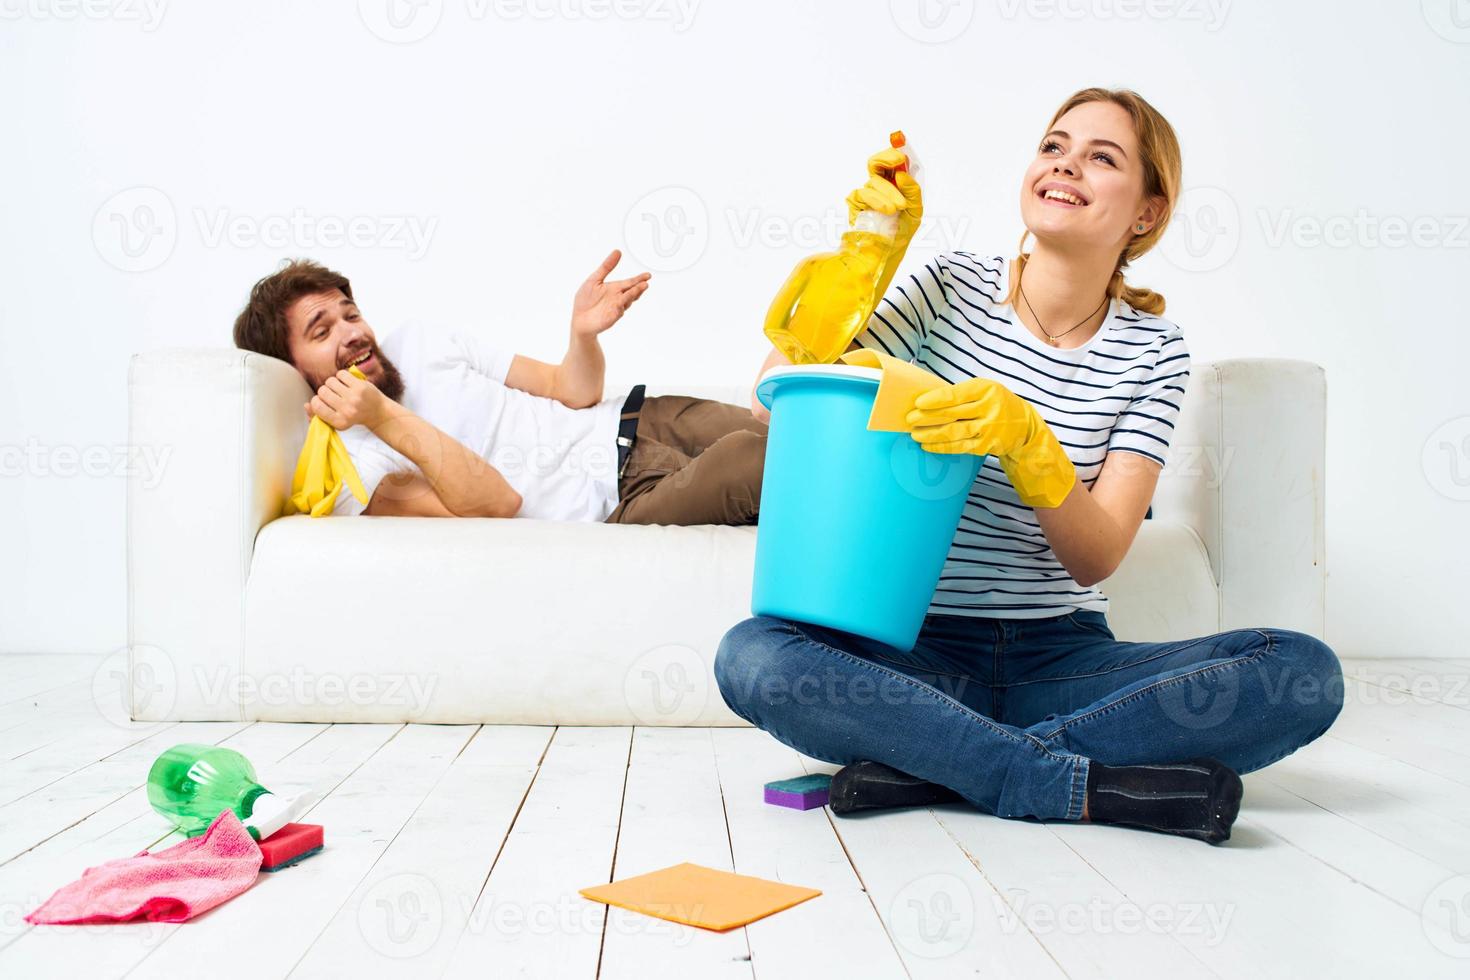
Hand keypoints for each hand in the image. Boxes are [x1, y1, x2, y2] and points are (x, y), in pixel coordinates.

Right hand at [305, 365, 393, 430]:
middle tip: (333, 395)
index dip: (316, 401)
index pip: (316, 406)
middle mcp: (347, 410)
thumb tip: (306, 405)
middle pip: (322, 391)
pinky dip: (341, 376)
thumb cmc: (353, 416)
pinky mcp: (361, 386)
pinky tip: (346, 382)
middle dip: (324, 391)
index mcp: (340, 422)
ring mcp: (354, 397)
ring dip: (332, 383)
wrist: (378, 412)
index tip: (322, 401)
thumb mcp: (336, 421)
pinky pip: (341, 374)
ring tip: (339, 389)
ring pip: (330, 381)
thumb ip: (319, 416)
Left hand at [571, 249, 650, 338]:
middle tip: (646, 282)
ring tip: (640, 288)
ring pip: (628, 300)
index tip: (648, 275)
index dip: (639, 279)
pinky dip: (621, 306)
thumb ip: (606, 266)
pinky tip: (623, 301)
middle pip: (632, 291)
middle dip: (639, 287)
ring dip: (634, 294)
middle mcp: (618, 298)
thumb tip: (618, 251)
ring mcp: (617, 308)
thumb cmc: (586, 300)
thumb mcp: (594, 279)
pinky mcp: (612, 317)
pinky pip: (619, 310)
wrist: (579, 319)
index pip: (630, 282)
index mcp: (615, 288)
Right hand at [845, 145, 923, 301]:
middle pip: (877, 162)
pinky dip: (877, 200)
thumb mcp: (915, 211)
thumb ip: (913, 191)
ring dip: (889, 192)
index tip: (900, 141)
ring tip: (897, 208)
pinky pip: (864, 193)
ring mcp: (866, 194)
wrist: (886, 254)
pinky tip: (886, 211)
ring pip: (874, 180)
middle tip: (898, 162)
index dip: (896, 149)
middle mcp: (880, 185)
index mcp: (895, 183)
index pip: (894, 161)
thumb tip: (902, 174)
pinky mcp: (855, 204)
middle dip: (887, 157)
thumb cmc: (900, 232)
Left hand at [907, 376, 1076, 508]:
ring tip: (915, 434)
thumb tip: (928, 402)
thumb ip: (961, 394)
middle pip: (952, 414)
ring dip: (931, 434)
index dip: (935, 400)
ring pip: (954, 433)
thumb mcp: (984, 389)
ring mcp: (988, 429)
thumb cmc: (996, 402)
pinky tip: (928, 445)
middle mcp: (988, 409)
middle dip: (927, 417)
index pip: (955, 395)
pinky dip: (941, 447)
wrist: (1023, 424)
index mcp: (985, 389)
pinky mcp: (986, 446)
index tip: (918, 403)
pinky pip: (959, 447)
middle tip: (909, 419)